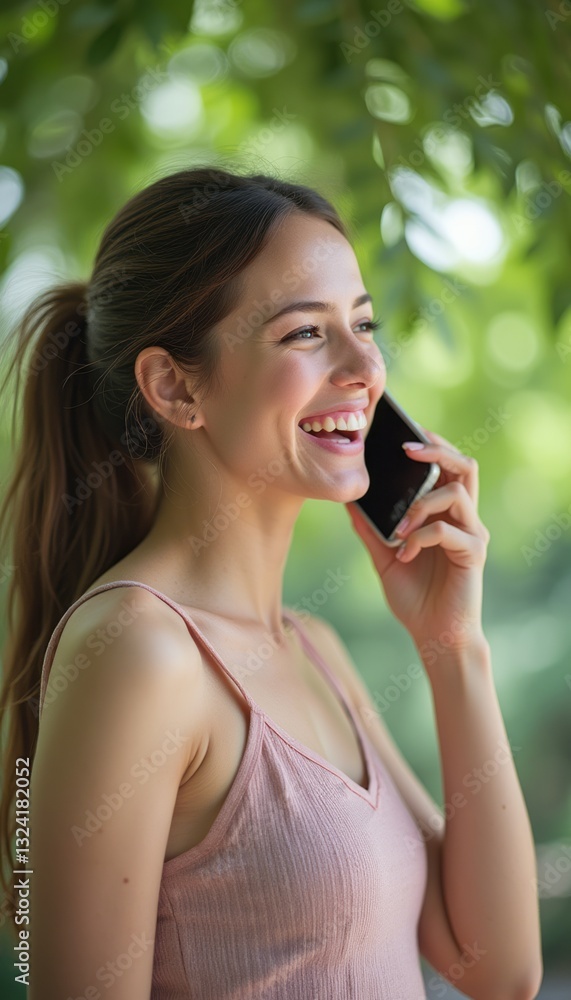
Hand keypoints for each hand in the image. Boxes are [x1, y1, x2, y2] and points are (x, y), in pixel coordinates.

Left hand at [345, 427, 489, 659]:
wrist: (433, 636)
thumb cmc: (414, 597)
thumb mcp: (383, 557)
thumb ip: (370, 529)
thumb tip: (349, 500)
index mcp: (446, 514)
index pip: (448, 466)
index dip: (432, 444)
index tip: (405, 432)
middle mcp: (464, 519)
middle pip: (464, 465)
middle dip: (436, 449)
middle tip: (407, 449)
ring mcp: (472, 535)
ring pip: (457, 491)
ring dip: (422, 503)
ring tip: (400, 526)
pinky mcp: (473, 554)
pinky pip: (448, 530)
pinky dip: (421, 536)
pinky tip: (404, 554)